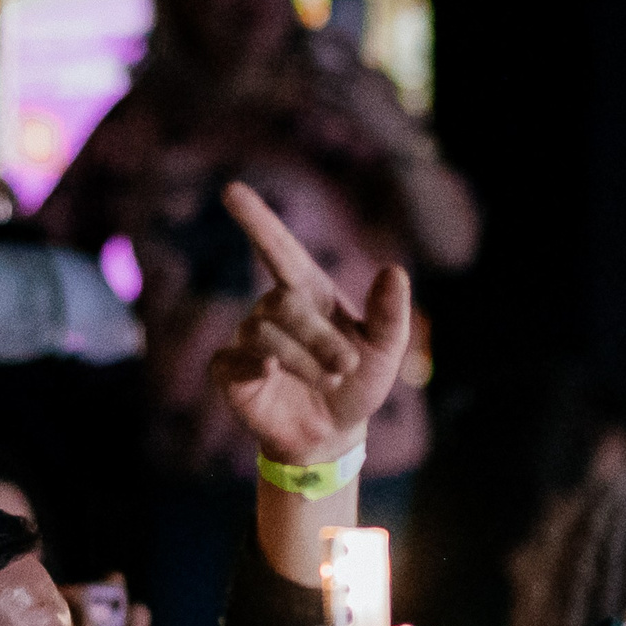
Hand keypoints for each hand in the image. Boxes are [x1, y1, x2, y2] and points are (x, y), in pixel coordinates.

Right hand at [209, 181, 412, 464]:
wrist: (332, 435)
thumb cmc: (356, 384)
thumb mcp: (385, 352)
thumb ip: (391, 314)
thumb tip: (395, 271)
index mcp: (307, 292)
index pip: (278, 248)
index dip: (257, 220)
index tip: (231, 190)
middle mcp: (272, 308)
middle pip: (283, 303)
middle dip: (320, 338)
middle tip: (345, 368)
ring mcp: (248, 339)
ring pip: (265, 334)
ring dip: (304, 362)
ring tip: (326, 384)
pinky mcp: (230, 371)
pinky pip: (234, 360)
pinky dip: (255, 367)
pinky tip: (269, 374)